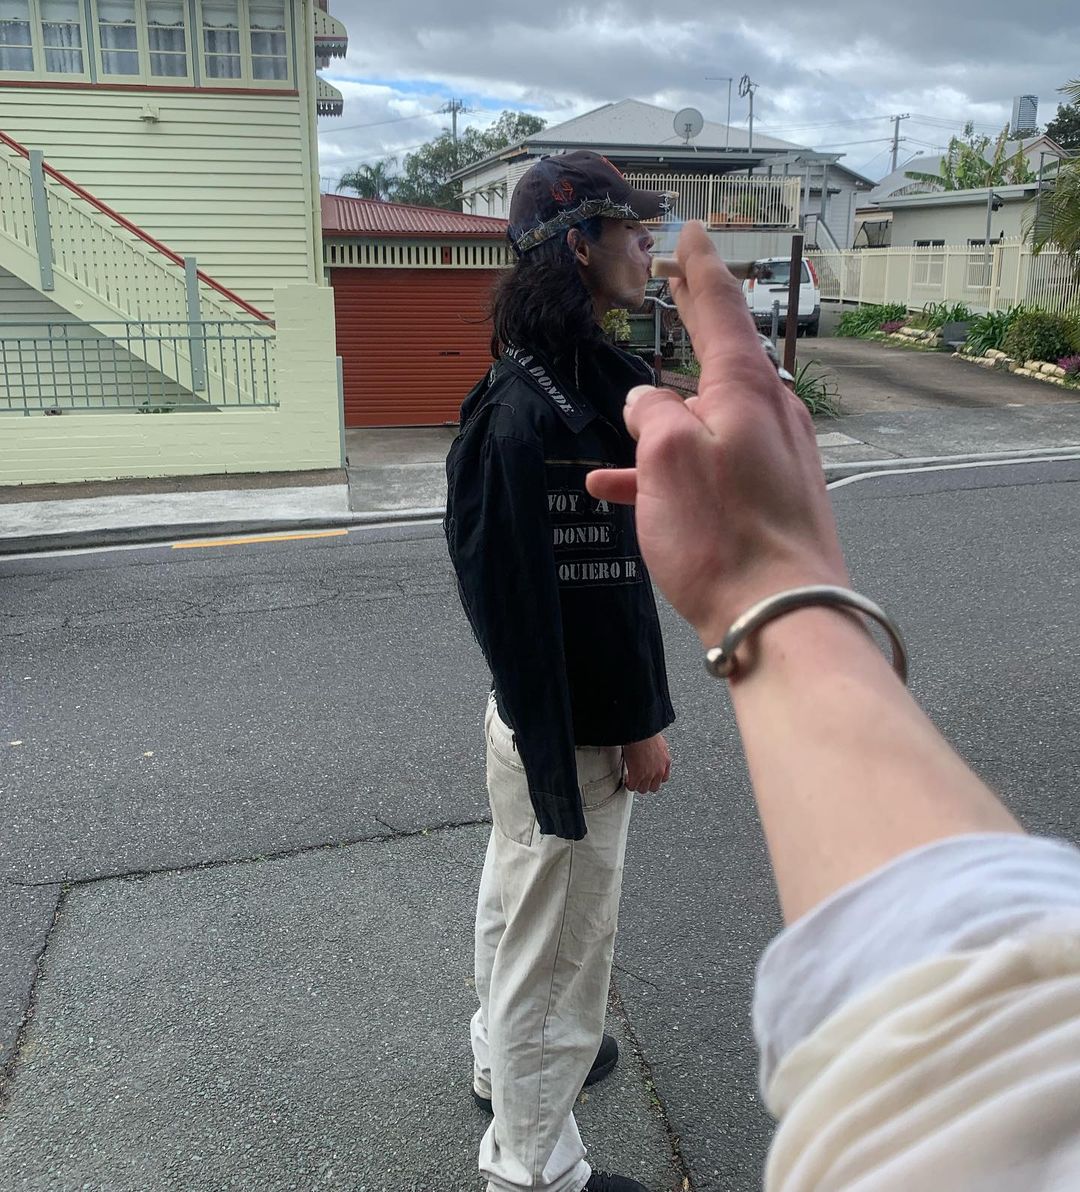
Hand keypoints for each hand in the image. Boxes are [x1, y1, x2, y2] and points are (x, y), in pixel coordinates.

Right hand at [586, 221, 848, 648]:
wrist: (783, 617)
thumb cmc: (723, 535)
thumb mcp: (667, 458)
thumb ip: (651, 414)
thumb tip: (648, 401)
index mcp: (747, 390)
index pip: (721, 307)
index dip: (701, 266)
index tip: (694, 231)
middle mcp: (770, 414)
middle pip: (722, 353)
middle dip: (694, 319)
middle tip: (679, 282)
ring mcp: (773, 458)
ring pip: (706, 419)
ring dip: (661, 421)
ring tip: (617, 431)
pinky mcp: (768, 499)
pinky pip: (710, 469)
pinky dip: (669, 472)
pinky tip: (619, 492)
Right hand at [622, 733, 670, 793]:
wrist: (641, 732)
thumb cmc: (648, 731)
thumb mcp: (658, 742)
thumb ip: (657, 751)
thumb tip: (652, 750)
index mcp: (666, 761)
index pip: (664, 778)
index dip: (655, 779)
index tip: (649, 776)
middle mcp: (660, 770)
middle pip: (654, 787)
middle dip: (646, 784)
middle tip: (638, 779)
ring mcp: (649, 774)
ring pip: (643, 789)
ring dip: (637, 785)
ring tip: (631, 779)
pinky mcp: (637, 776)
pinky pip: (632, 787)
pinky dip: (628, 784)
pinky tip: (625, 778)